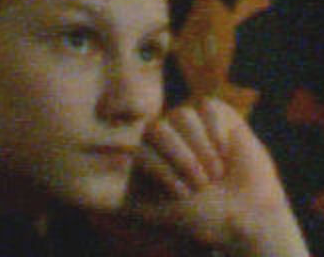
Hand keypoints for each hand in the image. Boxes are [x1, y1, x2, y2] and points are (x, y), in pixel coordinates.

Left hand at [127, 98, 308, 256]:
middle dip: (183, 161)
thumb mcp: (148, 209)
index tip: (180, 194)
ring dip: (203, 151)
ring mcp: (188, 119)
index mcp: (145, 149)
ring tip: (215, 172)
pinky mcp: (215, 112)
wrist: (243, 215)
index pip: (139, 144)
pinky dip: (218, 135)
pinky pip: (208, 109)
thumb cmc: (196, 214)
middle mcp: (164, 131)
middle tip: (201, 184)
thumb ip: (116, 198)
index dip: (162, 169)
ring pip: (183, 116)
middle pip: (159, 128)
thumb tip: (81, 193)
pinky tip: (226, 153)